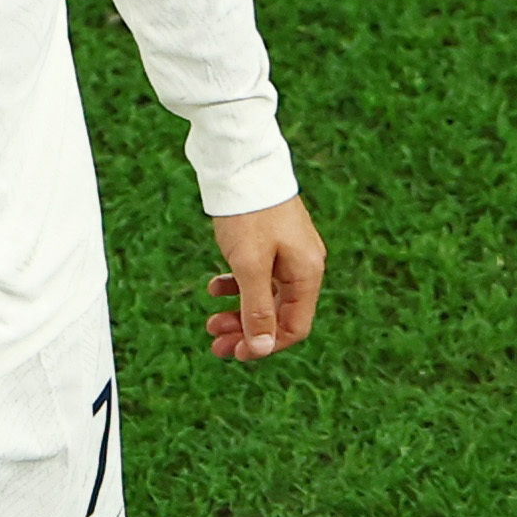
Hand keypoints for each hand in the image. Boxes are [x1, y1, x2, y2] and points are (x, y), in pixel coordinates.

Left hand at [201, 195, 324, 360]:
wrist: (242, 164)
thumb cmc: (248, 214)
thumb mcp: (249, 266)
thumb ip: (257, 309)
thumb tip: (263, 349)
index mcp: (306, 274)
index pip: (294, 327)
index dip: (265, 345)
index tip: (235, 353)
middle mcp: (303, 266)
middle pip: (278, 315)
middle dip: (246, 332)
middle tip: (214, 343)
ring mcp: (288, 254)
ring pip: (264, 297)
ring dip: (237, 313)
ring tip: (209, 321)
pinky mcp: (271, 243)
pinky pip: (257, 276)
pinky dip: (236, 286)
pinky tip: (214, 287)